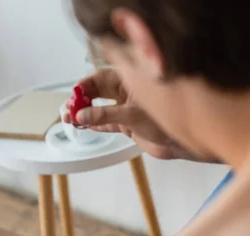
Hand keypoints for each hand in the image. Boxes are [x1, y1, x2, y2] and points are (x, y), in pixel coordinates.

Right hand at [64, 69, 218, 161]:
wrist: (181, 143)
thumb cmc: (167, 120)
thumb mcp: (133, 115)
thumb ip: (107, 115)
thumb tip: (83, 114)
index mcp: (131, 80)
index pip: (102, 77)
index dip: (86, 85)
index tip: (74, 94)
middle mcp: (127, 92)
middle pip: (97, 91)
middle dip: (81, 99)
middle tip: (68, 107)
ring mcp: (126, 108)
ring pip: (99, 107)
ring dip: (84, 112)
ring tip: (69, 117)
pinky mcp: (127, 124)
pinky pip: (105, 121)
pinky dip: (93, 123)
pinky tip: (82, 124)